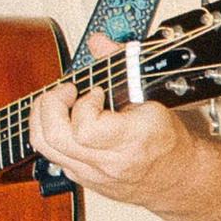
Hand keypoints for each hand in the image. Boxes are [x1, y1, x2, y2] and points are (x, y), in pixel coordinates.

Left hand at [28, 36, 201, 211]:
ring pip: (44, 146)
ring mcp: (91, 174)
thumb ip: (122, 65)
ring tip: (60, 102)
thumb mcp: (152, 97)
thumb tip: (98, 42)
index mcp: (131, 141)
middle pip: (55, 137)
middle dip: (51, 105)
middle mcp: (107, 162)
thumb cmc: (166, 139)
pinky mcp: (80, 178)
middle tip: (66, 92)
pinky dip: (50, 130)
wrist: (177, 177)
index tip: (96, 92)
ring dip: (43, 116)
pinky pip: (50, 153)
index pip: (86, 129)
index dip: (83, 104)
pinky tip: (65, 119)